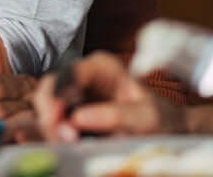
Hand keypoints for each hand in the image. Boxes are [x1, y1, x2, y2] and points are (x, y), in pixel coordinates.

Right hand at [33, 51, 185, 141]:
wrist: (167, 133)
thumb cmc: (160, 119)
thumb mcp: (146, 118)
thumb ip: (115, 116)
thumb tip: (78, 118)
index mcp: (101, 67)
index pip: (70, 74)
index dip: (58, 95)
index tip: (59, 122)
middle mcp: (83, 77)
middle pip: (49, 89)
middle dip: (50, 116)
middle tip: (64, 140)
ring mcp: (74, 96)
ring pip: (45, 108)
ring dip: (49, 129)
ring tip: (67, 146)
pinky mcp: (70, 116)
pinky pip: (49, 123)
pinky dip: (48, 135)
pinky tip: (56, 146)